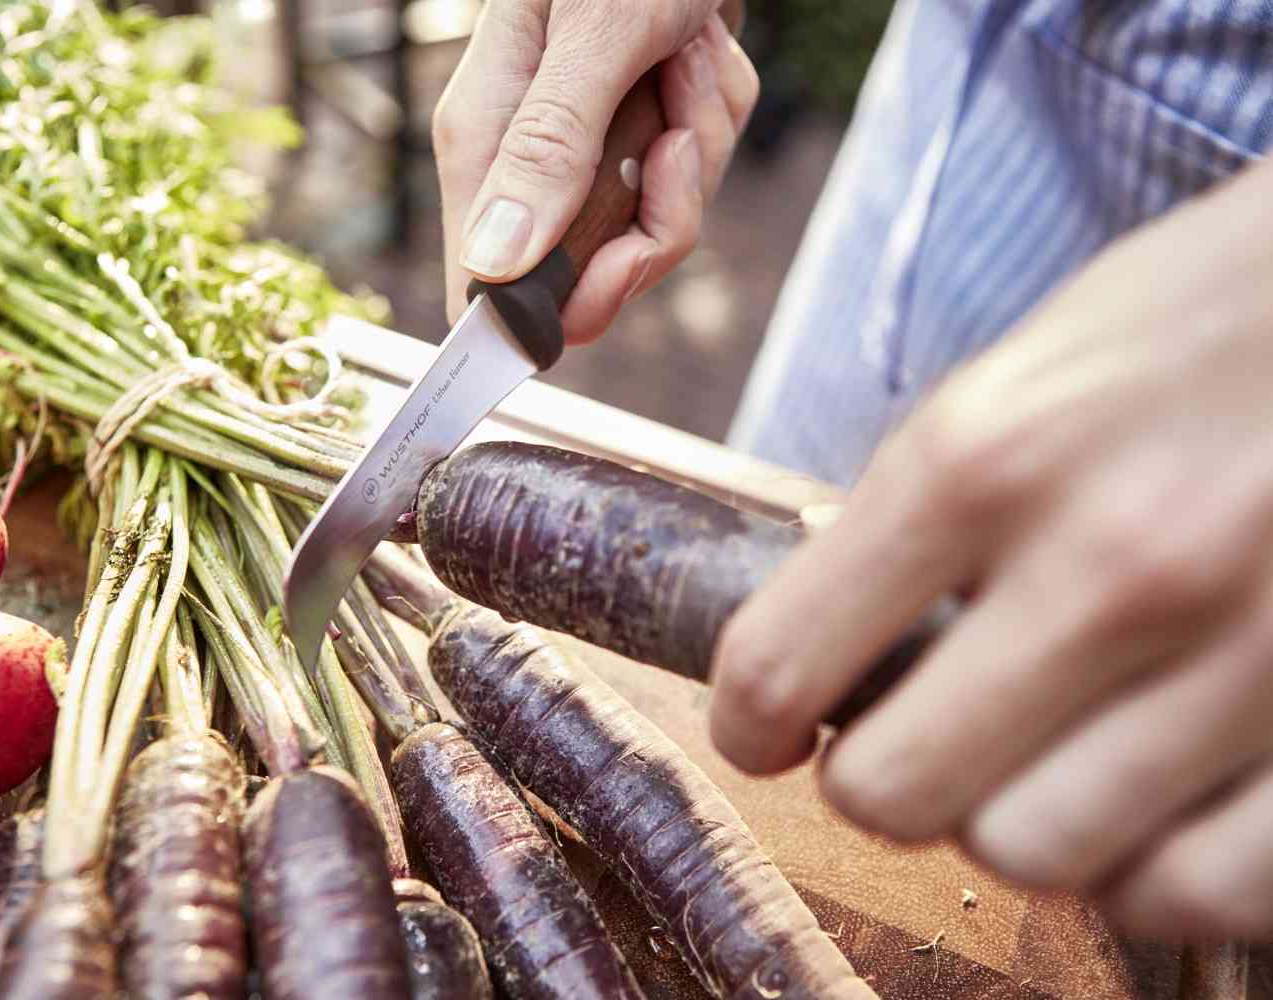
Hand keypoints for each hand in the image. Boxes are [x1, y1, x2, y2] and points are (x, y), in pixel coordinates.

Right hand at [434, 0, 758, 343]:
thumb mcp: (595, 37)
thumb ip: (548, 146)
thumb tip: (496, 265)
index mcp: (487, 142)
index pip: (489, 284)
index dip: (553, 310)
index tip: (612, 282)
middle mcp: (529, 158)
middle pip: (593, 270)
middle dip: (659, 214)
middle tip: (674, 138)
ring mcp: (586, 146)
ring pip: (656, 222)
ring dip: (699, 145)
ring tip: (690, 58)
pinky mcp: (637, 129)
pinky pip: (692, 171)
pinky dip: (715, 113)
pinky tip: (702, 49)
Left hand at [710, 158, 1272, 939]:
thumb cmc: (1197, 325)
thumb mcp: (1021, 375)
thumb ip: (918, 513)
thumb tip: (825, 646)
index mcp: (986, 455)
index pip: (784, 663)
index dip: (749, 723)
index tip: (761, 731)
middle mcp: (1112, 564)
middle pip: (897, 792)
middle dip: (878, 777)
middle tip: (906, 739)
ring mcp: (1246, 653)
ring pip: (1035, 854)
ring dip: (1009, 819)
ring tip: (1033, 757)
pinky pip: (1193, 890)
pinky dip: (1143, 868)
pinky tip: (1139, 800)